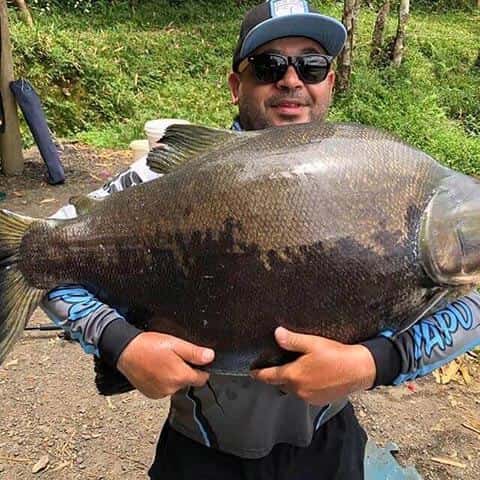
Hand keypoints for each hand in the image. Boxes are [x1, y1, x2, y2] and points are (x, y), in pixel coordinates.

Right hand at [117, 332, 214, 398]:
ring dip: (173, 376)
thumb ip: (194, 353)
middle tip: (174, 356)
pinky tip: (156, 369)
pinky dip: (163, 380)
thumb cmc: (148, 346)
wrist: (125, 351)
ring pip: (176, 385)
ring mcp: (160, 393)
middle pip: (188, 381)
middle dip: (185, 370)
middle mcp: (171, 388)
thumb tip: (210, 357)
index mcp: (179, 376)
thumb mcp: (175, 344)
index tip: (194, 360)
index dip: (201, 368)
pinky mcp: (151, 394)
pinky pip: (164, 388)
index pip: (202, 378)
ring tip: (163, 361)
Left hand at [251, 327, 375, 405]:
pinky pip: (305, 393)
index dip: (259, 374)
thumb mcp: (312, 343)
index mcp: (294, 376)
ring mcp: (309, 398)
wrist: (359, 369)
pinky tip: (311, 375)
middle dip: (279, 375)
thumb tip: (277, 333)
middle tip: (280, 363)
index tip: (252, 372)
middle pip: (281, 383)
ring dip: (292, 380)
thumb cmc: (336, 355)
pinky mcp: (319, 401)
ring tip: (297, 368)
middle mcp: (299, 390)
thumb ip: (292, 340)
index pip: (270, 376)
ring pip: (293, 389)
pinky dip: (303, 386)